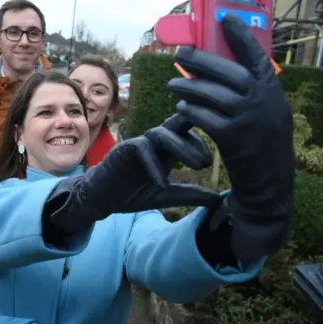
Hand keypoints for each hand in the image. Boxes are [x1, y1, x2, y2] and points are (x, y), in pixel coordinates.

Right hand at [46, 114, 221, 233]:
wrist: (100, 198)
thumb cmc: (132, 192)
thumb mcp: (167, 196)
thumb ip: (192, 194)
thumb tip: (222, 200)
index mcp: (168, 148)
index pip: (191, 131)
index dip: (206, 138)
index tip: (220, 156)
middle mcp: (155, 141)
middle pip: (180, 123)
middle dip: (197, 137)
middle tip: (209, 161)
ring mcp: (139, 143)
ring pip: (162, 132)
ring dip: (182, 146)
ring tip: (197, 166)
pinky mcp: (123, 150)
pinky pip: (142, 149)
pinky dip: (154, 165)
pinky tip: (162, 182)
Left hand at [167, 13, 294, 260]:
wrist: (269, 186)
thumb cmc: (262, 147)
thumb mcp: (267, 114)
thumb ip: (251, 93)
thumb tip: (220, 71)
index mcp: (273, 92)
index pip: (257, 57)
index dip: (241, 36)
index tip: (225, 18)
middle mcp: (265, 101)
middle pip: (228, 71)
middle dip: (202, 60)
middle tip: (180, 51)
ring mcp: (250, 119)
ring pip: (212, 94)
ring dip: (189, 86)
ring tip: (173, 83)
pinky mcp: (234, 137)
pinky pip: (205, 117)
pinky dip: (191, 110)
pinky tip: (182, 106)